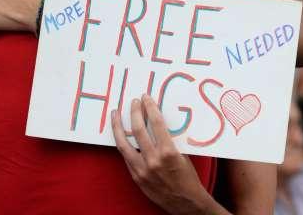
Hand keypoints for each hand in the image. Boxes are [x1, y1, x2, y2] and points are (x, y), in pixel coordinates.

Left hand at [111, 94, 229, 214]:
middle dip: (134, 112)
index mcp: (168, 152)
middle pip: (138, 129)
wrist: (186, 204)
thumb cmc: (188, 178)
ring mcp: (142, 169)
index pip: (155, 123)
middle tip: (133, 102)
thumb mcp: (183, 155)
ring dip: (118, 126)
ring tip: (115, 114)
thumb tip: (158, 122)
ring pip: (123, 143)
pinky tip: (120, 135)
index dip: (150, 107)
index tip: (145, 98)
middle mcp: (153, 160)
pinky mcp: (136, 177)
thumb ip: (170, 140)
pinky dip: (123, 143)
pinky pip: (125, 157)